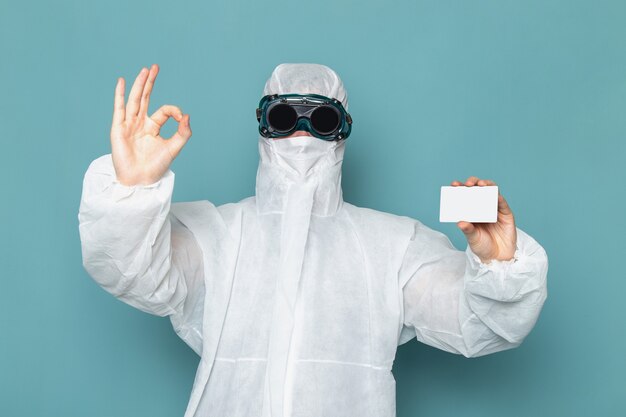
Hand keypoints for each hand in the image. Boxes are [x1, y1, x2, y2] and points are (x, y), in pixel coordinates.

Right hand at [110, 64, 191, 185]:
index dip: (175, 112)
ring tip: (145, 70)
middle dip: (150, 82)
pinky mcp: (119, 129)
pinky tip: (122, 82)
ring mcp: (129, 125)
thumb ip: (183, 133)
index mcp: (153, 128)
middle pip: (146, 98)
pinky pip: (119, 109)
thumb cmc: (156, 168)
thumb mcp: (174, 149)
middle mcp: (140, 124)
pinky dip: (120, 95)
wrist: (140, 181)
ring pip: (135, 100)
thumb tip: (187, 116)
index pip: (164, 111)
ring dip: (140, 84)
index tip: (182, 119)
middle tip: (155, 67)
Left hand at [451, 177, 516, 262]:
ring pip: (492, 192)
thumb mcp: (472, 238)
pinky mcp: (506, 214)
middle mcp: (483, 207)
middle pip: (478, 190)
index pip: (465, 195)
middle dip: (473, 183)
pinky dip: (499, 198)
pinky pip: (503, 203)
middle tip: (468, 183)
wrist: (497, 257)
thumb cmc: (482, 246)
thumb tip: (460, 223)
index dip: (460, 188)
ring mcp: (495, 209)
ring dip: (487, 185)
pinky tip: (495, 195)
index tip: (454, 184)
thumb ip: (467, 230)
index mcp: (471, 210)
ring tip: (481, 184)